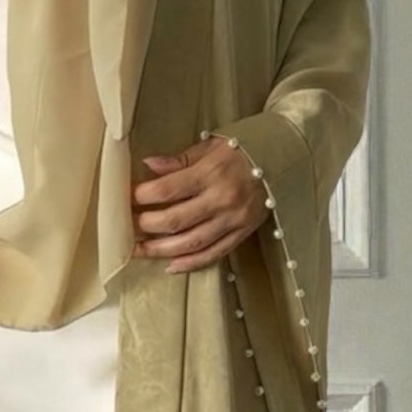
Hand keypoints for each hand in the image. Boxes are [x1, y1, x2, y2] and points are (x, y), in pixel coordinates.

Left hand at [130, 136, 268, 272]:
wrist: (284, 158)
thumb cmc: (243, 149)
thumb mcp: (211, 146)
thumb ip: (179, 160)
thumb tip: (148, 166)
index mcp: (212, 172)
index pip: (169, 189)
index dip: (143, 196)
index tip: (127, 199)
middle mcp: (222, 198)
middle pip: (176, 220)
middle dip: (146, 226)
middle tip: (128, 228)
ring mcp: (233, 219)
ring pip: (192, 242)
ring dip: (161, 250)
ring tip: (139, 251)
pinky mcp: (243, 232)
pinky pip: (214, 253)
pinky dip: (191, 263)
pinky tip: (171, 265)